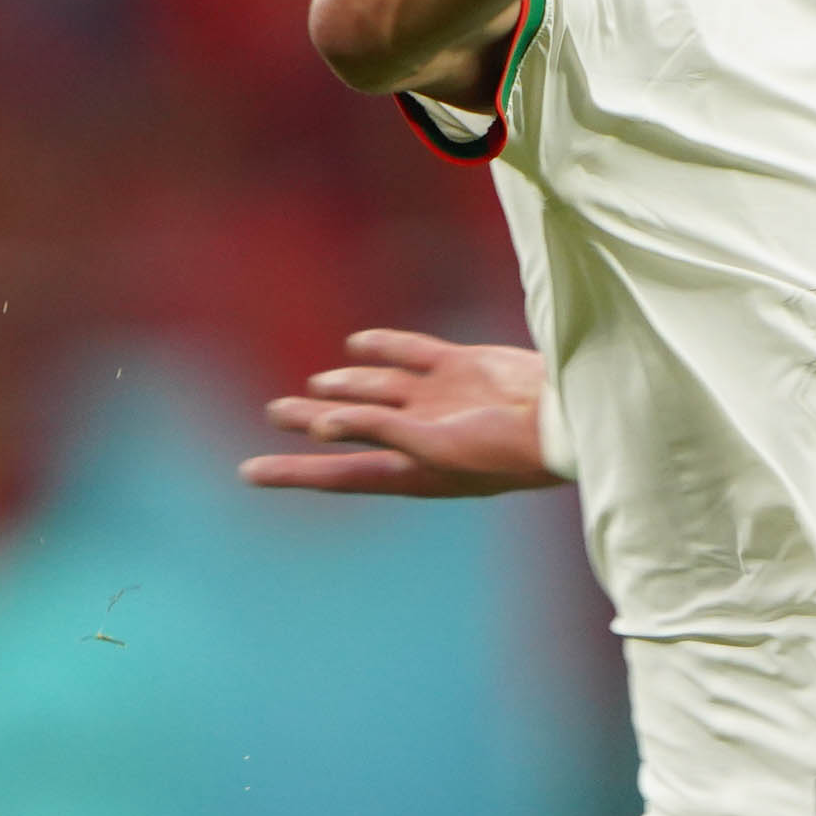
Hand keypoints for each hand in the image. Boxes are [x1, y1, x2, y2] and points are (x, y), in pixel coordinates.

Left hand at [239, 329, 554, 497]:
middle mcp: (419, 435)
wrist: (566, 417)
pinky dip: (384, 346)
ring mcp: (440, 400)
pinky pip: (412, 354)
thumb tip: (326, 426)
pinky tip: (356, 343)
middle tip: (273, 413)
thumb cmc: (505, 450)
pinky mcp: (461, 368)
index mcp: (409, 468)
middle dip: (311, 422)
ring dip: (345, 385)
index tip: (248, 472)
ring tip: (316, 385)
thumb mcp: (437, 450)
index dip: (293, 472)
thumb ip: (382, 431)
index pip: (338, 472)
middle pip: (351, 429)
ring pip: (378, 389)